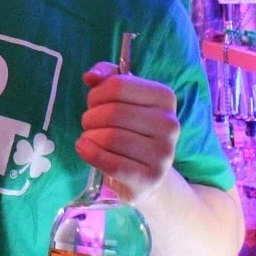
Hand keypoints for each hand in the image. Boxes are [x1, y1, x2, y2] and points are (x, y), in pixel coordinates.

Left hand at [77, 62, 179, 204]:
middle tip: (89, 124)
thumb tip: (91, 77)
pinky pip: (111, 163)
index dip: (96, 94)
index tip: (94, 103)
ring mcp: (163, 154)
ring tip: (91, 137)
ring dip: (90, 136)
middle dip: (90, 117)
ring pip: (110, 138)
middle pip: (112, 113)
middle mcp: (170, 124)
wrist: (147, 174)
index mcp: (165, 97)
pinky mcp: (150, 178)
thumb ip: (106, 77)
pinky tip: (85, 149)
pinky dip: (90, 154)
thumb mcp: (121, 98)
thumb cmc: (129, 128)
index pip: (118, 86)